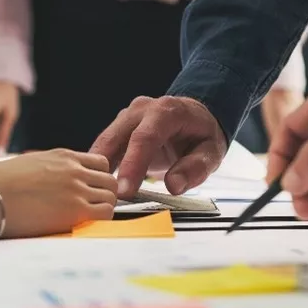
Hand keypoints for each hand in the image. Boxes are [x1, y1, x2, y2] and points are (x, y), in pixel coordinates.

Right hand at [0, 149, 117, 237]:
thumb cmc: (1, 182)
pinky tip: (88, 223)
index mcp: (64, 156)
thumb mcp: (32, 163)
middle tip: (95, 206)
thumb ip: (52, 169)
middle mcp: (74, 170)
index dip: (99, 178)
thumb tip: (55, 182)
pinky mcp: (76, 210)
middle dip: (106, 193)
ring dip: (105, 207)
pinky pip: (106, 213)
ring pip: (111, 196)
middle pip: (110, 180)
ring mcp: (77, 189)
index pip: (100, 163)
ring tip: (89, 217)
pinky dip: (103, 218)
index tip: (93, 189)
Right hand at [90, 96, 226, 198]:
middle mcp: (142, 110)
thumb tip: (173, 186)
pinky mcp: (118, 128)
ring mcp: (126, 117)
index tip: (124, 191)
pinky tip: (95, 184)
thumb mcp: (211, 152)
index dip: (132, 165)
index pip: (144, 138)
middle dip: (106, 169)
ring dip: (97, 169)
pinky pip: (103, 147)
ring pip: (104, 142)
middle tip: (105, 198)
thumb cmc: (202, 134)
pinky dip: (98, 166)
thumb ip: (195, 168)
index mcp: (166, 111)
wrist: (194, 117)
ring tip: (95, 194)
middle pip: (116, 138)